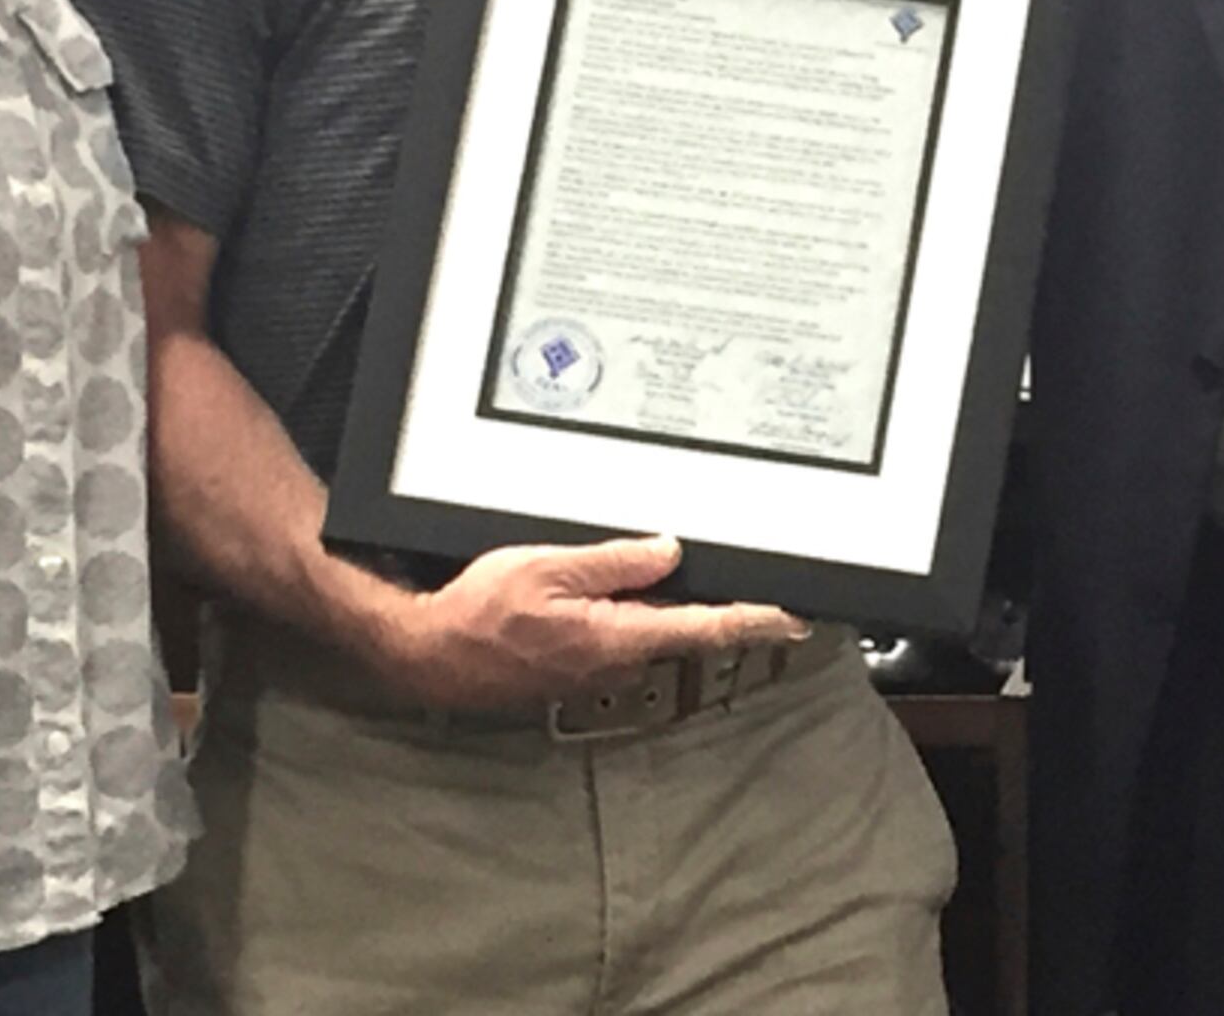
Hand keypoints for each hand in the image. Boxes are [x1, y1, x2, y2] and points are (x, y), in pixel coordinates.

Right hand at [360, 535, 807, 708]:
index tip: (796, 616)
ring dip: (672, 610)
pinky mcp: (573, 668)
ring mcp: (593, 670)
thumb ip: (613, 563)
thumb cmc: (477, 612)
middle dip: (719, 608)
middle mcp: (613, 662)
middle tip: (762, 592)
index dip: (754, 620)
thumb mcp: (546, 567)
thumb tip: (670, 553)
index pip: (702, 627)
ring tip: (690, 581)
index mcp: (615, 636)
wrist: (427, 653)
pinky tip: (627, 593)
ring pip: (649, 632)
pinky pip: (618, 636)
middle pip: (682, 630)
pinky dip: (633, 615)